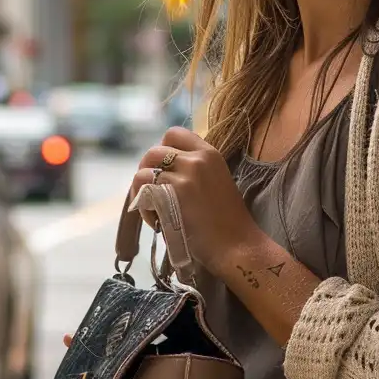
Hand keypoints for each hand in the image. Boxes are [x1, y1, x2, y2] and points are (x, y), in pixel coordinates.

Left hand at [129, 129, 261, 282]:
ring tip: (154, 211)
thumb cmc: (226, 223)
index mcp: (210, 153)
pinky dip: (143, 208)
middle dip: (146, 172)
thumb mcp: (215, 182)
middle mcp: (198, 158)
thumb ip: (192, 171)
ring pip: (143, 172)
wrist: (236, 245)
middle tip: (152, 194)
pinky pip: (142, 191)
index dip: (162, 151)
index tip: (163, 172)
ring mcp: (185, 175)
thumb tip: (161, 172)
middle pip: (153, 151)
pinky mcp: (172, 194)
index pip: (174, 133)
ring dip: (142, 192)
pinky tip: (155, 221)